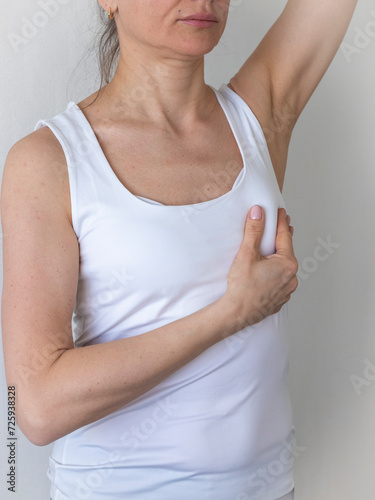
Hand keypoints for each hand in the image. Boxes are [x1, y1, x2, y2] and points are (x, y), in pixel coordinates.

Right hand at [223, 206, 297, 328]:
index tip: (280, 212)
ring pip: (283, 267)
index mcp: (287, 264)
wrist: (236, 314)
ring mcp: (287, 290)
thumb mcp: (247, 254)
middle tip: (279, 226)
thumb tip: (258, 213)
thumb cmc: (242, 287)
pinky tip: (265, 271)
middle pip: (286, 252)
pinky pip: (279, 281)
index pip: (285, 236)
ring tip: (269, 250)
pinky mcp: (279, 299)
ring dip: (277, 257)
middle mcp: (292, 278)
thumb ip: (254, 231)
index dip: (281, 222)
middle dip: (281, 239)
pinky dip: (274, 273)